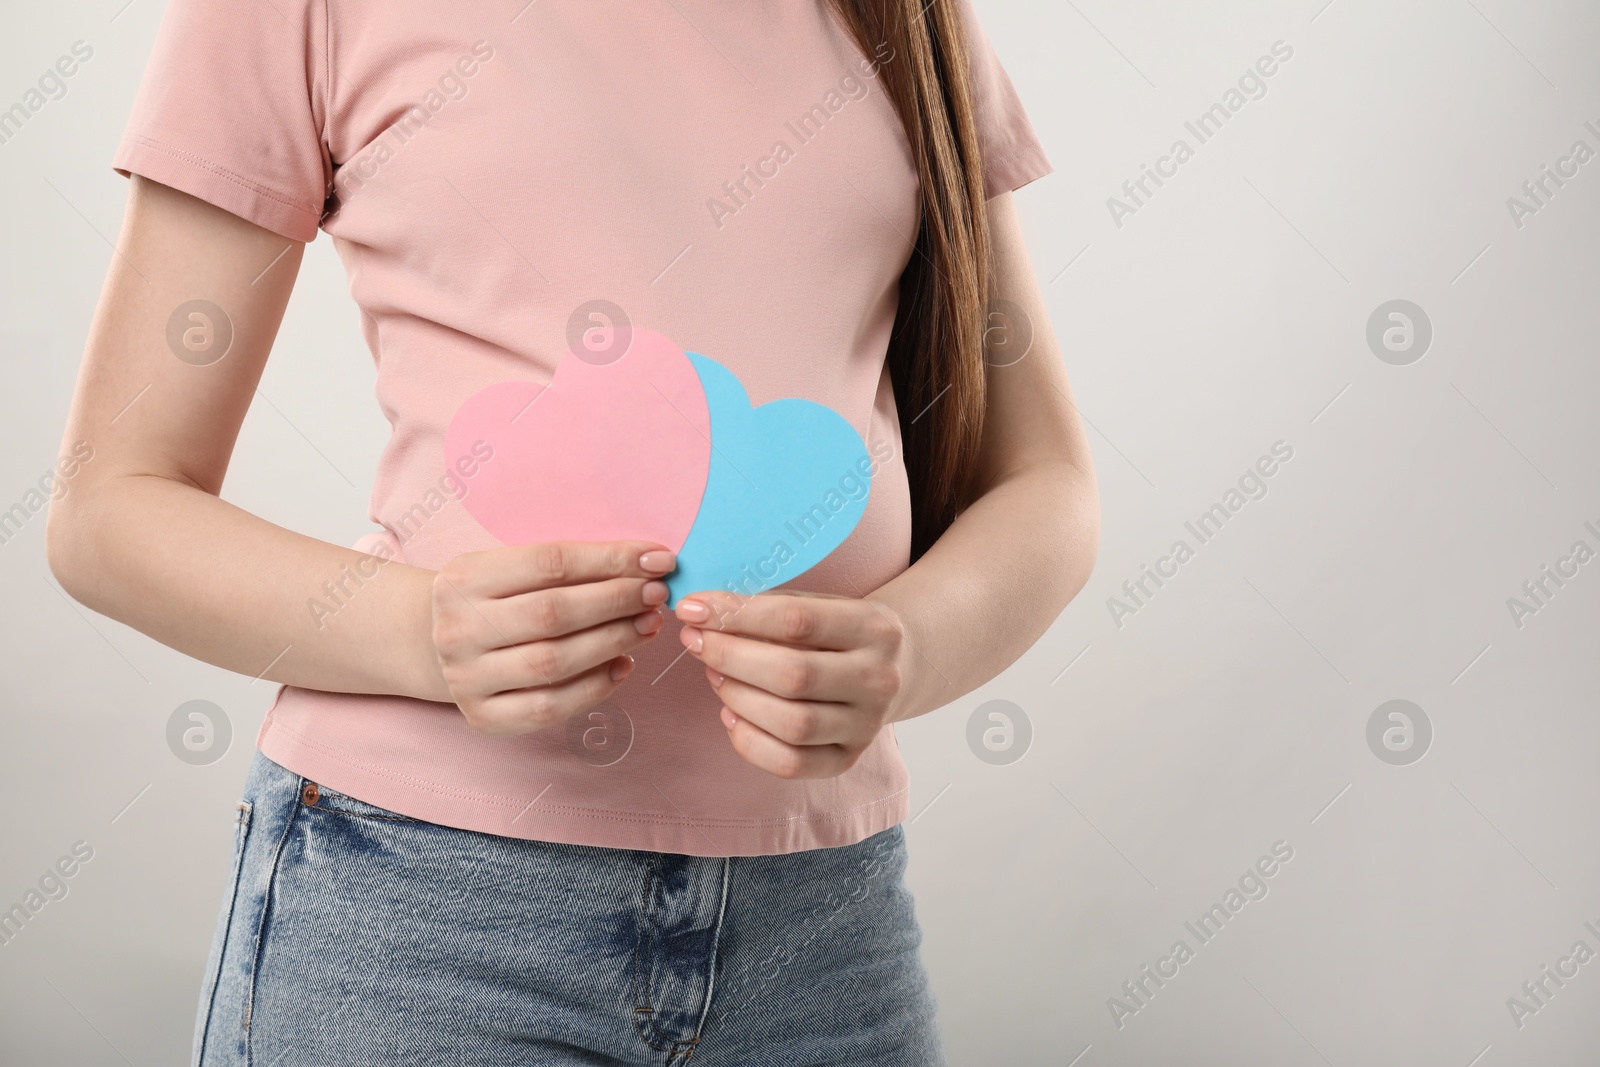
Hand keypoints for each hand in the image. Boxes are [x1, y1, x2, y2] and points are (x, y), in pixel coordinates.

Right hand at [431, 541, 673, 734]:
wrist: (443, 646)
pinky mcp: (482, 717)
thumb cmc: (498, 600)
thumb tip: (647, 564)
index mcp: (464, 577)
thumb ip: (572, 567)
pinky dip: (595, 687)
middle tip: (657, 594)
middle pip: (553, 613)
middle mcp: (457, 628)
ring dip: (614, 641)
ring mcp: (466, 677)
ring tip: (648, 625)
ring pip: (554, 662)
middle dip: (617, 601)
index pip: (550, 562)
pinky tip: (624, 665)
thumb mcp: (515, 570)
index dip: (610, 559)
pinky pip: (550, 707)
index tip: (656, 559)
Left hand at [673, 590, 910, 778]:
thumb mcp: (821, 605)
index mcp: (875, 628)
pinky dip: (749, 742)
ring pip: (791, 723)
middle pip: (792, 675)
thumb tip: (703, 614)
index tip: (694, 608)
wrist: (895, 668)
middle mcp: (879, 679)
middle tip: (696, 642)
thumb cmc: (839, 631)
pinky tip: (731, 714)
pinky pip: (791, 764)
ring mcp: (867, 725)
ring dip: (737, 696)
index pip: (797, 620)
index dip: (738, 615)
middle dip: (730, 656)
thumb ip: (770, 608)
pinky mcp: (848, 758)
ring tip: (714, 674)